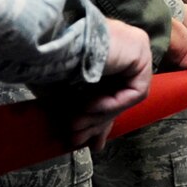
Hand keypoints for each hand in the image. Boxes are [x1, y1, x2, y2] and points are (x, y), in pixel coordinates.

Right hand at [36, 19, 153, 151]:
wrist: (47, 43)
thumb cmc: (46, 64)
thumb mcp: (64, 95)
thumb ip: (85, 114)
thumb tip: (95, 144)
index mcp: (102, 49)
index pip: (111, 89)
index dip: (100, 118)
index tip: (90, 143)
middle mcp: (120, 44)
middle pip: (119, 94)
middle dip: (99, 122)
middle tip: (77, 139)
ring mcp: (133, 44)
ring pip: (126, 95)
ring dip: (101, 115)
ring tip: (75, 125)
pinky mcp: (140, 48)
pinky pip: (135, 90)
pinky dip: (114, 104)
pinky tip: (89, 106)